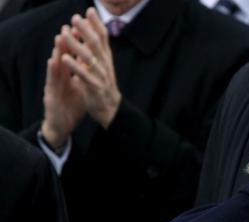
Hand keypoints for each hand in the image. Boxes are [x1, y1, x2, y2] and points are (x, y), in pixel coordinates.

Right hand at [41, 30, 87, 150]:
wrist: (63, 126)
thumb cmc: (72, 106)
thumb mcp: (82, 89)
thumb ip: (86, 76)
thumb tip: (95, 65)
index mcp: (70, 77)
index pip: (74, 59)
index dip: (78, 46)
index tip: (83, 32)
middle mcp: (61, 78)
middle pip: (63, 58)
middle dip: (66, 43)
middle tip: (69, 27)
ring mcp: (54, 86)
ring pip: (55, 66)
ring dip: (57, 52)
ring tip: (59, 39)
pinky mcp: (50, 96)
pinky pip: (51, 82)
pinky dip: (52, 71)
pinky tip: (52, 61)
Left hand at [59, 9, 120, 127]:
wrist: (110, 108)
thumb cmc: (101, 83)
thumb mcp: (99, 64)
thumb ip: (93, 48)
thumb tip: (87, 29)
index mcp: (105, 57)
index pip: (103, 37)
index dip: (97, 24)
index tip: (89, 10)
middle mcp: (105, 64)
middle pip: (96, 44)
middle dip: (85, 30)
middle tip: (75, 18)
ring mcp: (101, 75)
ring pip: (89, 58)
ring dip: (76, 45)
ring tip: (64, 34)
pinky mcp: (95, 87)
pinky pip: (84, 75)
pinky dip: (75, 66)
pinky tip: (64, 58)